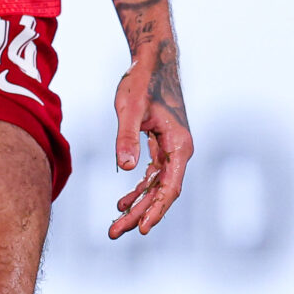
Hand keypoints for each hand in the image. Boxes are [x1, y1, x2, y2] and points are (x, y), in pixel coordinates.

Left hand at [108, 38, 190, 237]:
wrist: (151, 60)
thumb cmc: (141, 81)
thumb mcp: (129, 109)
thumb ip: (127, 138)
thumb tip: (124, 169)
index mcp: (179, 145)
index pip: (169, 188)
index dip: (156, 210)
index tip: (142, 230)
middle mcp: (179, 151)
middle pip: (161, 192)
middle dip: (139, 214)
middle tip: (114, 233)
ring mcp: (171, 149)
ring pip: (156, 187)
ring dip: (137, 205)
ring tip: (115, 226)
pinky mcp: (161, 145)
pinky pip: (151, 175)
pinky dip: (138, 189)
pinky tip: (122, 202)